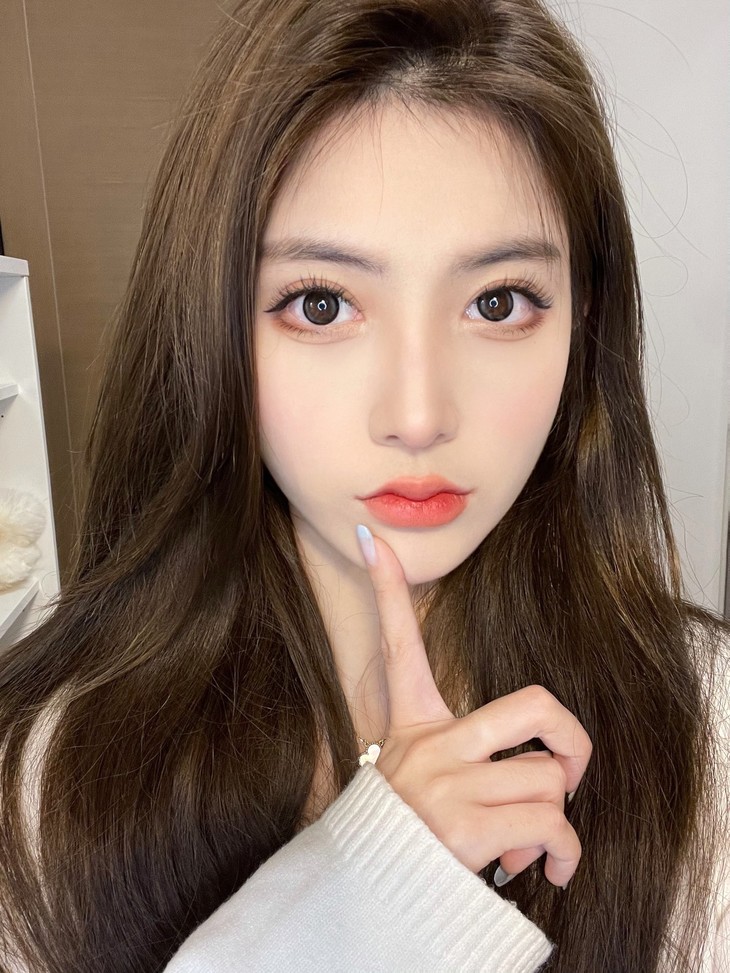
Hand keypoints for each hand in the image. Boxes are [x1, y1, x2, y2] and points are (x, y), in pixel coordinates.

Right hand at [357, 526, 591, 888]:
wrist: (362, 896)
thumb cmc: (396, 832)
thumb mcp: (411, 779)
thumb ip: (468, 764)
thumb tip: (552, 784)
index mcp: (413, 725)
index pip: (399, 645)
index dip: (385, 589)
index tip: (373, 539)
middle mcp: (430, 747)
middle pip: (535, 707)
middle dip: (572, 737)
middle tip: (568, 765)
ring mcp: (448, 786)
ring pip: (550, 780)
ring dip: (552, 818)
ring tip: (525, 841)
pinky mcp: (465, 829)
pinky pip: (551, 826)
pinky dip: (563, 852)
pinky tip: (544, 867)